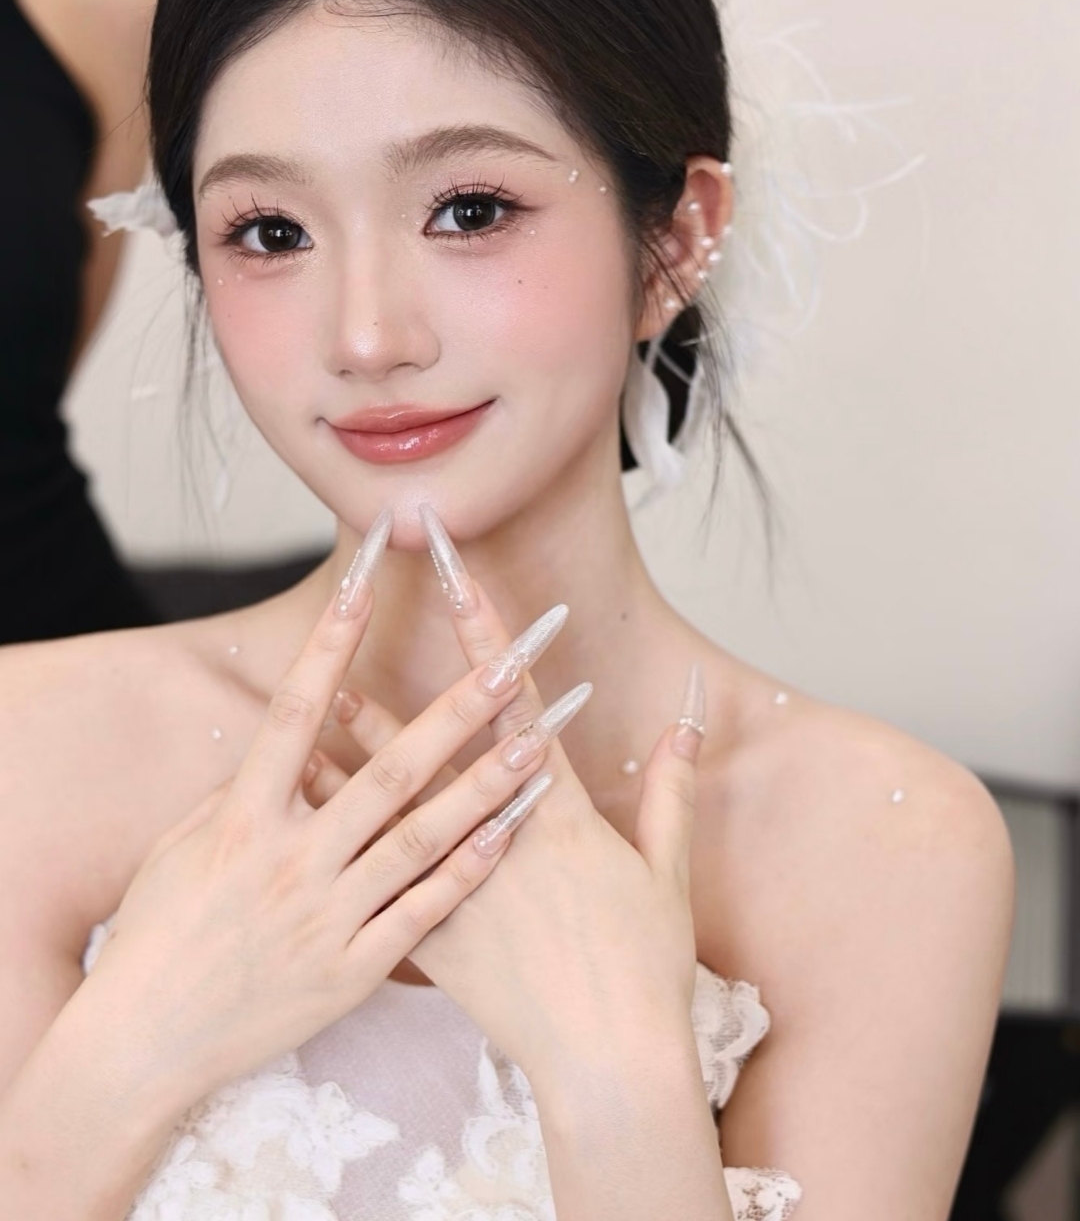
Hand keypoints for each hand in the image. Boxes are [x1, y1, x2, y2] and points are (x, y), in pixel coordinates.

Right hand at [81, 511, 565, 1104]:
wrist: (147, 1042)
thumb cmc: (160, 932)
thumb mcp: (184, 847)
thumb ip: (239, 793)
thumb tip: (283, 744)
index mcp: (243, 817)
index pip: (295, 710)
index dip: (331, 642)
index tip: (366, 581)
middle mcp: (291, 859)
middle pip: (388, 773)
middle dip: (455, 714)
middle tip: (510, 664)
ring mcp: (326, 916)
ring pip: (422, 840)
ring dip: (486, 788)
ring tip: (542, 744)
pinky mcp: (351, 969)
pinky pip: (423, 914)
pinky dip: (468, 872)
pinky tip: (510, 833)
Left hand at [322, 506, 706, 1090]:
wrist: (608, 1065)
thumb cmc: (645, 967)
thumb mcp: (669, 871)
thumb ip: (672, 789)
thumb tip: (685, 720)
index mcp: (556, 812)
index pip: (515, 701)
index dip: (488, 630)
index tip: (459, 576)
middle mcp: (496, 838)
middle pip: (430, 750)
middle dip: (386, 692)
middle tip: (342, 643)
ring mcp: (458, 889)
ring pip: (389, 810)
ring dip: (348, 759)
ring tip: (306, 719)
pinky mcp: (434, 941)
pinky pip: (379, 884)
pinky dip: (344, 849)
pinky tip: (308, 828)